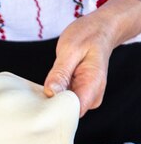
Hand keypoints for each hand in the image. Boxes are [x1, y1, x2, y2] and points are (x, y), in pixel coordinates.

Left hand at [44, 0, 140, 115]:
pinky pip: (64, 101)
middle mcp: (92, 96)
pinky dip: (55, 95)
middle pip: (67, 113)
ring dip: (52, 99)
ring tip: (50, 82)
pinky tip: (52, 84)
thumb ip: (60, 73)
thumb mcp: (70, 49)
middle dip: (51, 104)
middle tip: (42, 88)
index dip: (55, 109)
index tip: (42, 99)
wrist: (101, 30)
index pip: (72, 111)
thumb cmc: (88, 36)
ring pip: (64, 108)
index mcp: (93, 85)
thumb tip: (51, 92)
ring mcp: (87, 97)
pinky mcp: (80, 95)